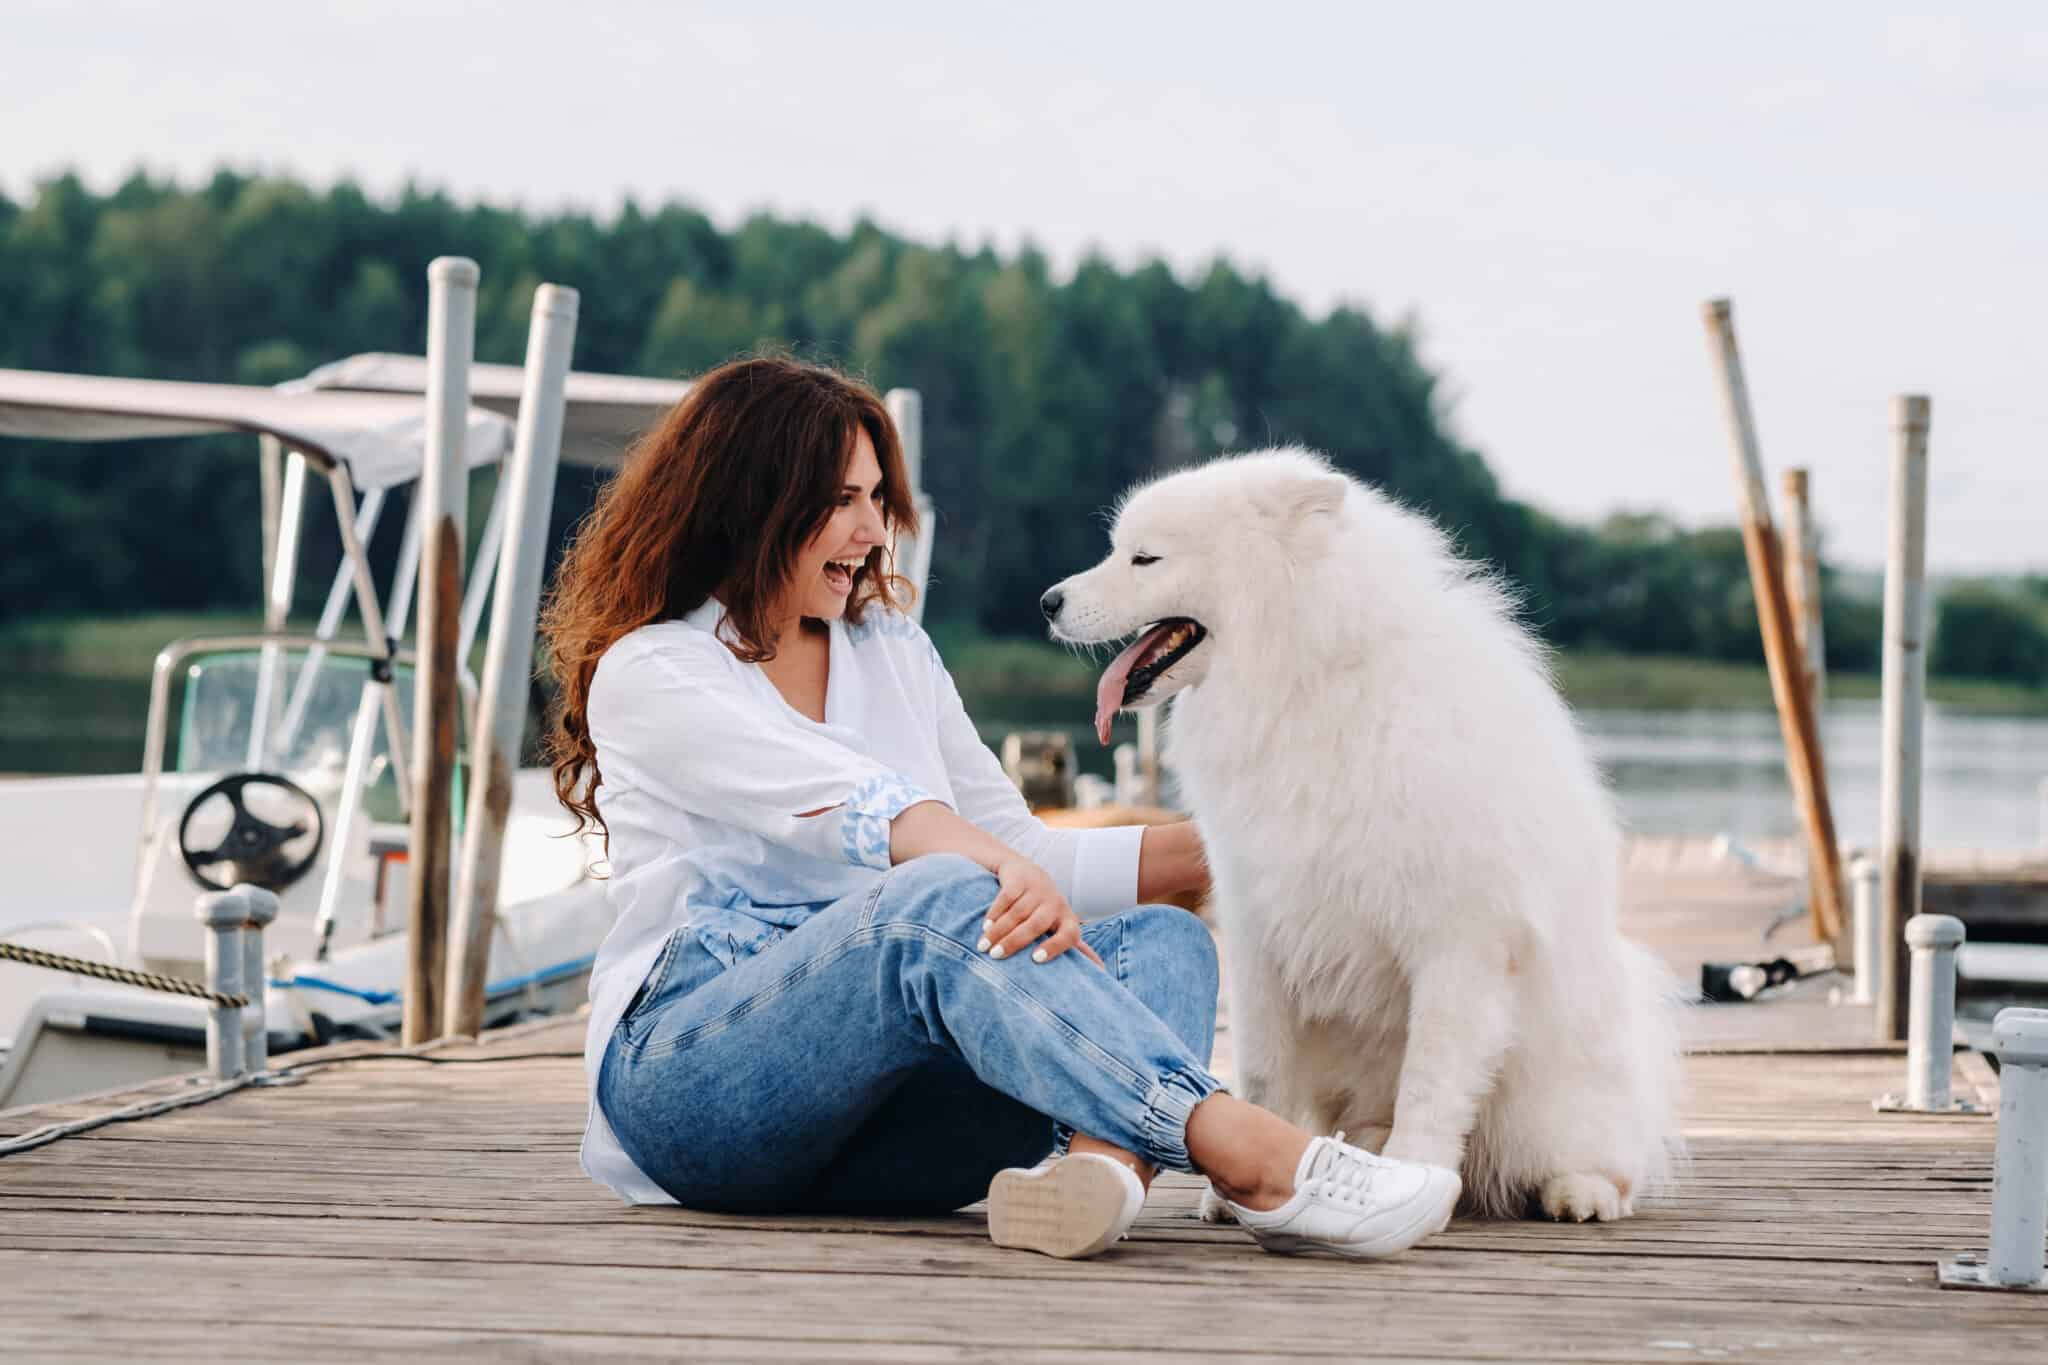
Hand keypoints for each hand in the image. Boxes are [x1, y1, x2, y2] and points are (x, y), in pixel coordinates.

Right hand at [981, 858, 1103, 967]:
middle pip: (1036, 924)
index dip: (1055, 947)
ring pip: (1017, 912)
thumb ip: (1078, 948)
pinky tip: (985, 926)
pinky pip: (1006, 897)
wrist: (1027, 872)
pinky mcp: (1020, 878)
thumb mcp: (1062, 925)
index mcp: (1068, 919)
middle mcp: (1055, 903)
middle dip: (1015, 941)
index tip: (1035, 959)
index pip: (1069, 934)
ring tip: (983, 946)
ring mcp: (1037, 889)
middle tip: (996, 956)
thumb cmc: (1045, 910)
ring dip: (998, 930)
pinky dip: (995, 912)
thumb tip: (1101, 971)